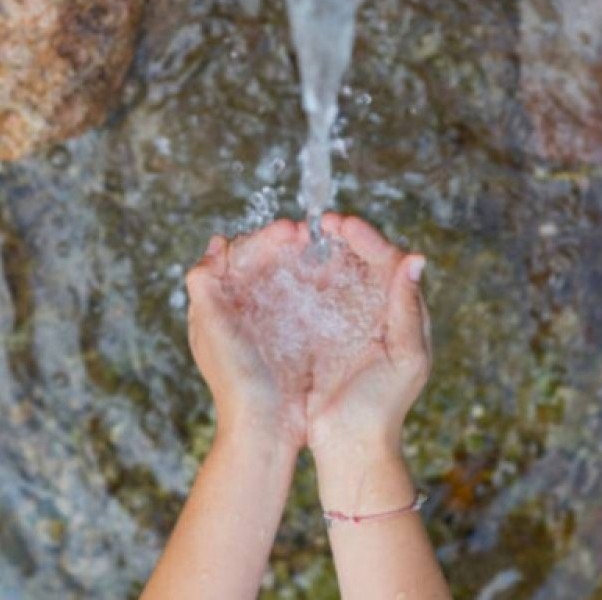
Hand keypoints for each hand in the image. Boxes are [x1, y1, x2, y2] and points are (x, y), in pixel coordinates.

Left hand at [185, 219, 310, 451]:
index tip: (292, 230)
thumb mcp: (214, 329)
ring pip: (287, 280)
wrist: (266, 431)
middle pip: (265, 265)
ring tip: (327, 248)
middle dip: (287, 245)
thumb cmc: (238, 383)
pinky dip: (318, 286)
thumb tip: (216, 245)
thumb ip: (206, 286)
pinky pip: (305, 304)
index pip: (239, 258)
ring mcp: (270, 328)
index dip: (264, 239)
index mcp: (218, 308)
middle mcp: (242, 314)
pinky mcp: (295, 341)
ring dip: (305, 261)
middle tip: (311, 233)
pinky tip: (336, 277)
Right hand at [305, 213, 431, 470]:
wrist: (352, 447)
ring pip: (339, 276)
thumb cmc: (382, 406)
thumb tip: (414, 259)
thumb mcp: (404, 356)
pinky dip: (304, 279)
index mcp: (403, 315)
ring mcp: (350, 326)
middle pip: (364, 262)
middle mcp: (379, 315)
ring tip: (302, 237)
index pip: (389, 261)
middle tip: (319, 223)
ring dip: (322, 254)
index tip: (341, 223)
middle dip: (343, 239)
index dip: (367, 238)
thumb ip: (408, 309)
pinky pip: (316, 299)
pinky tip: (288, 268)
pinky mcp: (324, 339)